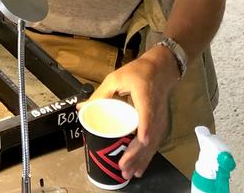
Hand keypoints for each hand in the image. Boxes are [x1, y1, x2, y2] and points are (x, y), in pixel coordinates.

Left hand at [82, 47, 177, 178]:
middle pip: (149, 135)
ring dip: (140, 160)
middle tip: (122, 166)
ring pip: (152, 144)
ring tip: (128, 173)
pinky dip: (146, 157)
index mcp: (145, 95)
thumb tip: (81, 108)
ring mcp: (159, 120)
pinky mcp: (160, 125)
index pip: (147, 113)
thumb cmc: (138, 73)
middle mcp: (155, 111)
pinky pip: (154, 144)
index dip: (145, 127)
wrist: (161, 70)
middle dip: (136, 153)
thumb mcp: (116, 78)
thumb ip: (100, 94)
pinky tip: (139, 169)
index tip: (141, 140)